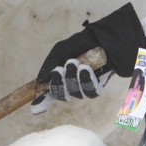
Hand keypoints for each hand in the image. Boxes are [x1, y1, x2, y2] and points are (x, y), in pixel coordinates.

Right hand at [31, 3, 145, 113]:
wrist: (109, 38)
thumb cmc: (86, 41)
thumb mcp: (62, 48)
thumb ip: (49, 63)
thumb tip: (39, 82)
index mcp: (62, 72)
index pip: (51, 90)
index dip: (43, 100)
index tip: (35, 107)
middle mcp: (73, 80)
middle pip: (61, 95)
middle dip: (59, 83)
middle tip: (61, 69)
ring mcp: (86, 84)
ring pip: (75, 94)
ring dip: (74, 79)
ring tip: (79, 63)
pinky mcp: (99, 85)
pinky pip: (90, 93)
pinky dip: (87, 81)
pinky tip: (88, 69)